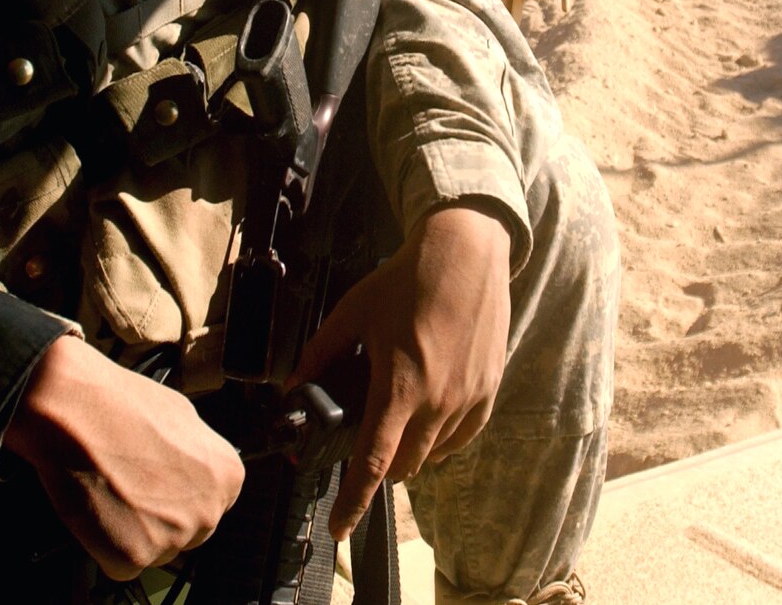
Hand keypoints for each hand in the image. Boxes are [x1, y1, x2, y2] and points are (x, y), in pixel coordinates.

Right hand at [5, 336, 245, 579]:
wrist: (74, 410)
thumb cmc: (122, 405)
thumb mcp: (182, 416)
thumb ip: (197, 453)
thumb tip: (191, 467)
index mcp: (227, 475)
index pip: (214, 503)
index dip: (183, 496)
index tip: (163, 487)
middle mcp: (208, 510)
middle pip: (189, 532)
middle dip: (162, 518)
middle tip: (133, 489)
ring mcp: (172, 536)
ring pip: (157, 550)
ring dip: (136, 533)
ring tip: (113, 493)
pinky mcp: (134, 555)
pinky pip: (123, 565)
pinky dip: (107, 547)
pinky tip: (100, 512)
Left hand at [290, 203, 512, 538]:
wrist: (467, 254)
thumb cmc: (408, 280)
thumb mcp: (353, 312)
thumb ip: (321, 354)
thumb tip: (294, 385)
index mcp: (399, 386)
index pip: (373, 463)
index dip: (353, 502)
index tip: (339, 528)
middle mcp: (437, 401)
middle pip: (402, 465)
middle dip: (379, 464)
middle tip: (365, 439)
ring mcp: (468, 399)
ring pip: (432, 454)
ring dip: (410, 448)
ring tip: (398, 414)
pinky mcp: (488, 391)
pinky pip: (461, 437)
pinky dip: (441, 438)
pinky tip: (429, 415)